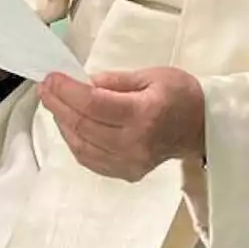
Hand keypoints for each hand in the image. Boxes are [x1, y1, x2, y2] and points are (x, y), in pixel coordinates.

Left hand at [39, 68, 205, 182]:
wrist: (203, 127)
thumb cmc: (180, 95)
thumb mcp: (150, 75)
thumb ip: (114, 80)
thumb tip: (83, 82)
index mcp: (144, 114)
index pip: (94, 104)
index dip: (67, 91)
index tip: (51, 78)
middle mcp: (135, 142)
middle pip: (84, 125)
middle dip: (58, 105)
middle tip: (46, 87)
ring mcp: (130, 162)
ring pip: (82, 145)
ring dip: (62, 123)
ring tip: (53, 103)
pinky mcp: (127, 172)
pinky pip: (90, 159)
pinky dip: (74, 141)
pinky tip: (68, 124)